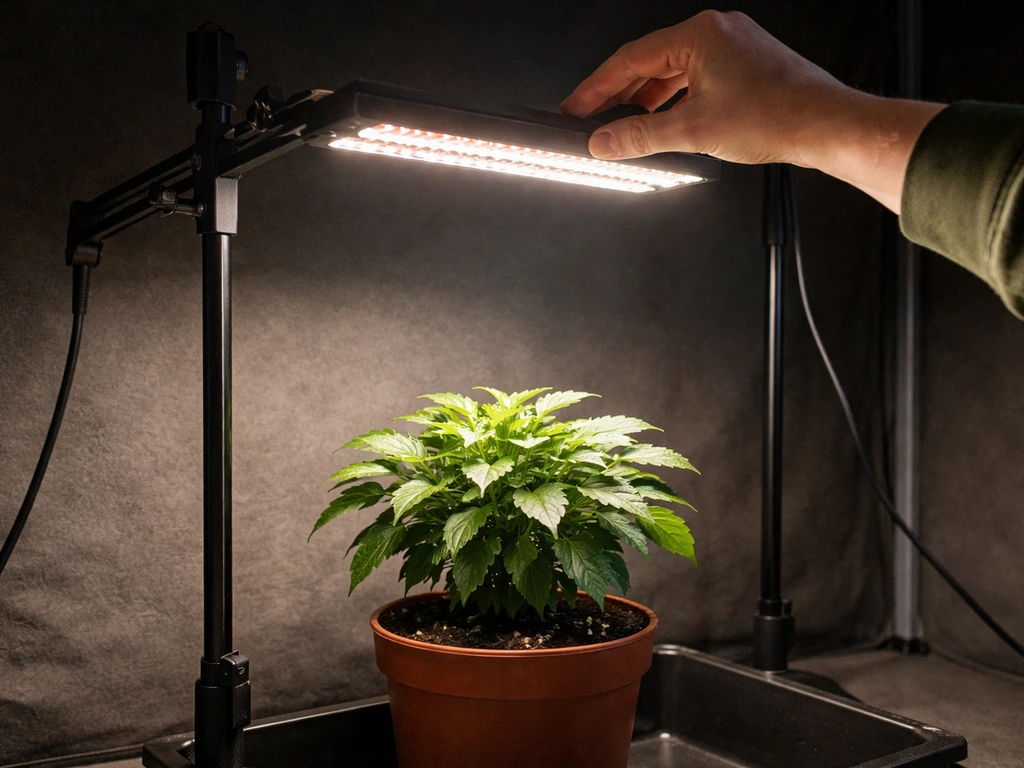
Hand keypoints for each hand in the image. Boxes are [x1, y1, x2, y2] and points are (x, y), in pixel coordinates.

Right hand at [561, 11, 943, 212]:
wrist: (827, 125)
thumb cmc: (777, 116)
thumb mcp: (694, 130)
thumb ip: (640, 136)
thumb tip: (605, 141)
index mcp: (699, 35)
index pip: (629, 60)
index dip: (596, 88)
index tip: (576, 108)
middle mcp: (716, 33)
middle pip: (649, 63)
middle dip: (619, 96)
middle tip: (593, 122)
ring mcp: (733, 48)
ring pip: (674, 73)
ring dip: (647, 102)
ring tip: (626, 130)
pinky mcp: (746, 66)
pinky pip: (696, 80)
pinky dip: (675, 102)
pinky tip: (666, 125)